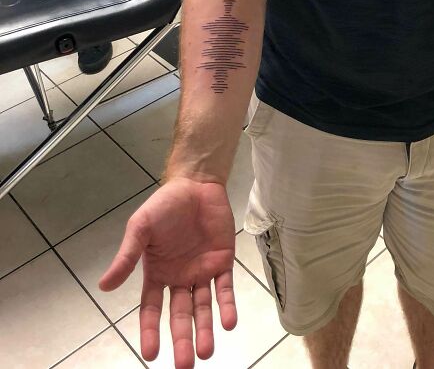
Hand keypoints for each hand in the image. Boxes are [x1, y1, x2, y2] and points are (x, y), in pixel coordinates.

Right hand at [99, 177, 236, 368]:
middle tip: (185, 365)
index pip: (151, 309)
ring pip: (203, 307)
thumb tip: (104, 286)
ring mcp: (202, 271)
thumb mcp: (140, 228)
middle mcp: (179, 278)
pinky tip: (228, 322)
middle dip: (182, 340)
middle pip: (180, 315)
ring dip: (206, 329)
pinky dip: (227, 305)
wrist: (196, 183)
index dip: (151, 332)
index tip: (151, 354)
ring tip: (206, 351)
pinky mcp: (223, 261)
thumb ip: (126, 257)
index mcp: (157, 273)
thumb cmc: (165, 205)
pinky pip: (225, 288)